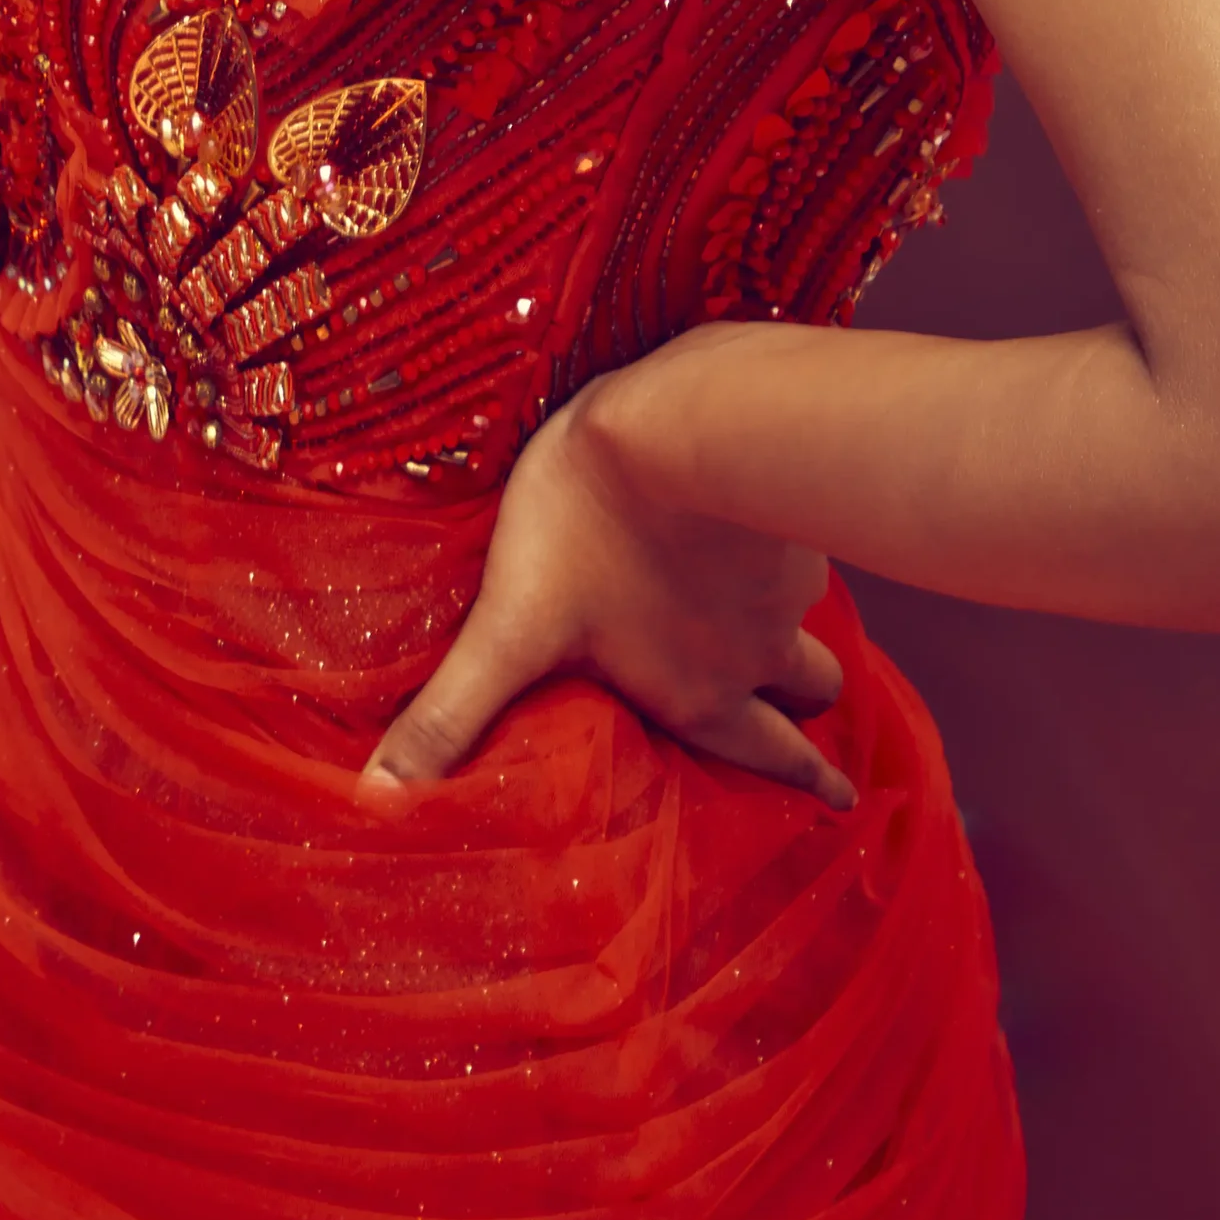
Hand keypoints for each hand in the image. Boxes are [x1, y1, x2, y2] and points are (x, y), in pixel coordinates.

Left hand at [364, 353, 855, 807]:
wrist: (681, 416)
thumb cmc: (587, 527)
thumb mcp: (509, 627)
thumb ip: (451, 714)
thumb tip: (377, 802)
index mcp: (699, 689)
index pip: (764, 755)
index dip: (804, 779)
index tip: (842, 800)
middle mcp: (754, 644)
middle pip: (808, 688)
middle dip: (810, 704)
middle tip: (817, 712)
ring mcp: (783, 570)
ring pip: (807, 607)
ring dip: (794, 612)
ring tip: (778, 601)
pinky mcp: (789, 496)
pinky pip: (798, 527)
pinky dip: (782, 531)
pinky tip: (754, 507)